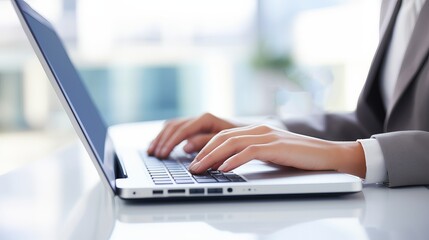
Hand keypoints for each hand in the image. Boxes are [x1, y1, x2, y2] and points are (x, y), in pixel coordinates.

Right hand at [147, 113, 238, 158]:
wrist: (252, 132)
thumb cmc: (241, 138)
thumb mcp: (226, 141)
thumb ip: (205, 143)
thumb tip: (185, 146)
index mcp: (206, 119)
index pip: (182, 130)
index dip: (171, 143)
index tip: (163, 155)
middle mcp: (199, 118)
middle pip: (174, 127)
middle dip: (163, 141)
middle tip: (155, 155)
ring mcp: (196, 121)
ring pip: (172, 126)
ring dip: (161, 138)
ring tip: (152, 151)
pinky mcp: (196, 127)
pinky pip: (176, 128)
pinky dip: (165, 136)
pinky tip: (159, 144)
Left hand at [189, 125, 365, 177]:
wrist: (325, 154)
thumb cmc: (297, 156)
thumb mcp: (269, 153)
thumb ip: (251, 152)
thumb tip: (227, 163)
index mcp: (255, 129)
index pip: (223, 135)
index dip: (205, 146)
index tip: (193, 159)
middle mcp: (258, 129)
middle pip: (223, 137)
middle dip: (203, 152)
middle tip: (191, 167)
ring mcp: (267, 136)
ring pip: (232, 143)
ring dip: (213, 157)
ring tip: (201, 169)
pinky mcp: (276, 146)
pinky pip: (250, 152)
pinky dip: (234, 160)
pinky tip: (223, 168)